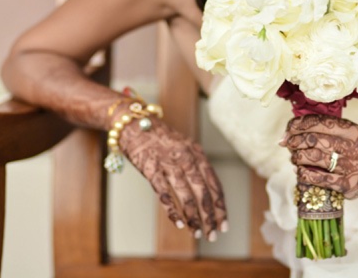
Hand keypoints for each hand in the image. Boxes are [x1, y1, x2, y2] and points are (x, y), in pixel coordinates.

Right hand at [118, 116, 226, 240]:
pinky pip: (164, 194)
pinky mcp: (151, 169)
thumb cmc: (161, 138)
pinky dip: (173, 211)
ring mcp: (169, 164)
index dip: (221, 206)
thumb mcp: (185, 147)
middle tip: (213, 234)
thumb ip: (196, 166)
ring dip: (194, 218)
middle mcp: (187, 159)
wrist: (133, 122)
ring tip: (198, 233)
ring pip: (187, 196)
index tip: (224, 224)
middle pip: (204, 193)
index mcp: (198, 154)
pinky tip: (180, 224)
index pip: (215, 185)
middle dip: (211, 217)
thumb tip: (208, 193)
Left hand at [282, 114, 357, 198]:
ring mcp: (352, 167)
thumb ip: (316, 131)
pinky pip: (319, 179)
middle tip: (289, 144)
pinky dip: (304, 174)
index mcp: (352, 130)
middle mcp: (354, 147)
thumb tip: (284, 138)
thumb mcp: (341, 134)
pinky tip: (300, 171)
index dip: (300, 124)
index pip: (321, 122)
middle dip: (296, 141)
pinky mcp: (348, 184)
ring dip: (298, 157)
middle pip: (315, 140)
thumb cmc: (347, 150)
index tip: (289, 129)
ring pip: (315, 158)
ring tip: (295, 158)